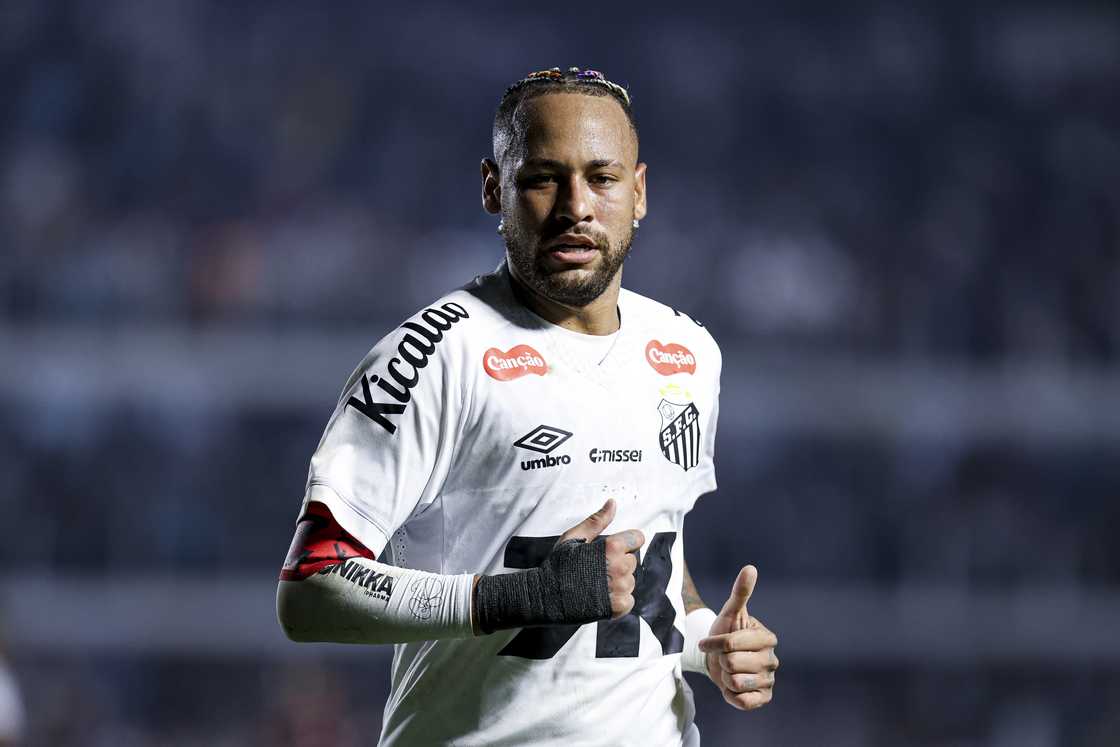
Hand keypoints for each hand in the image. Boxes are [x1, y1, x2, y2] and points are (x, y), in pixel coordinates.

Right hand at [557, 498, 644, 618]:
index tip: (610, 550)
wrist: (545, 597)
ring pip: (631, 580)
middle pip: (632, 560)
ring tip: (596, 583)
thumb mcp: (574, 537)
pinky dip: (618, 599)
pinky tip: (600, 596)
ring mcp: (620, 588)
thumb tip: (612, 503)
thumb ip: (597, 520)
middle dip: (618, 562)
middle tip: (596, 568)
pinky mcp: (618, 607)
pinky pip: (629, 599)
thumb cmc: (557, 566)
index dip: (624, 542)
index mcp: (611, 547)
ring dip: (618, 581)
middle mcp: (620, 567)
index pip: (637, 538)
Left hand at [698, 565, 778, 710]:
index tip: (708, 642)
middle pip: (732, 663)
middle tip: (723, 657)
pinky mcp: (764, 699)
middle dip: (720, 661)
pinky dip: (732, 695)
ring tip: (729, 670)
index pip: (731, 643)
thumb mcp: (729, 612)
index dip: (713, 643)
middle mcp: (773, 660)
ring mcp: (770, 680)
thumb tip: (750, 568)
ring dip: (725, 677)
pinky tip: (733, 686)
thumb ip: (740, 592)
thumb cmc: (724, 632)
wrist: (718, 659)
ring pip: (736, 682)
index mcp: (767, 638)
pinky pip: (744, 702)